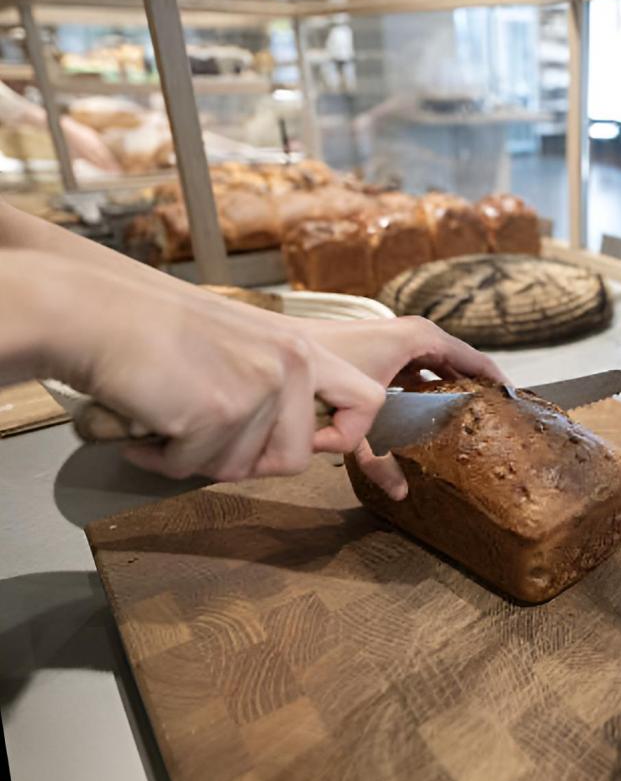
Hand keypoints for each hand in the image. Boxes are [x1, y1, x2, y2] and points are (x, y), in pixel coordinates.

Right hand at [56, 283, 383, 481]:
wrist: (93, 312)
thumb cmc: (153, 328)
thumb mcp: (242, 343)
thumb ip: (277, 384)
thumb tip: (297, 442)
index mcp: (300, 348)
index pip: (366, 400)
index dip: (348, 434)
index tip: (319, 445)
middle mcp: (289, 365)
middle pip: (297, 458)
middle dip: (249, 463)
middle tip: (207, 442)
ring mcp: (257, 388)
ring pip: (240, 468)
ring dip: (197, 458)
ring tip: (168, 419)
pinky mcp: (218, 411)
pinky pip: (193, 468)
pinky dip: (163, 460)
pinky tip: (145, 429)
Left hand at [300, 316, 507, 499]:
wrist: (283, 346)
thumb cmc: (325, 364)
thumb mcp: (361, 413)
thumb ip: (380, 456)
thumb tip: (402, 493)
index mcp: (420, 338)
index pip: (475, 359)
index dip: (496, 381)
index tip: (515, 401)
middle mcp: (410, 338)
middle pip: (456, 366)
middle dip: (473, 391)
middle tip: (493, 417)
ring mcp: (393, 346)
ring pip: (432, 373)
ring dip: (445, 394)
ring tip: (462, 420)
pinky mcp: (377, 356)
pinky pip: (410, 376)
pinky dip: (417, 393)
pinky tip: (421, 416)